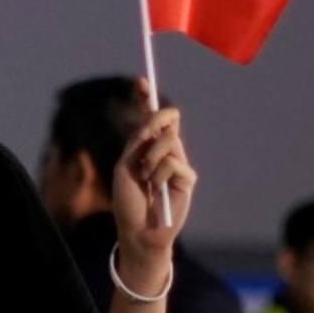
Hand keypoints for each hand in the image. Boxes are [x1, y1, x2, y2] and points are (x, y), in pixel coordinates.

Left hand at [111, 103, 193, 284]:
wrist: (137, 231)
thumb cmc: (128, 202)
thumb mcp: (125, 167)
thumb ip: (137, 144)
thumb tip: (153, 124)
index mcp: (146, 148)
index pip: (150, 119)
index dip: (146, 99)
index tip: (141, 81)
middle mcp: (164, 152)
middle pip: (166, 120)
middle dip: (154, 122)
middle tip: (143, 139)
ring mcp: (178, 164)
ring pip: (168, 141)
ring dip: (150, 160)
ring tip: (147, 180)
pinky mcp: (188, 179)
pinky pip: (173, 163)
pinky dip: (159, 176)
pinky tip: (158, 190)